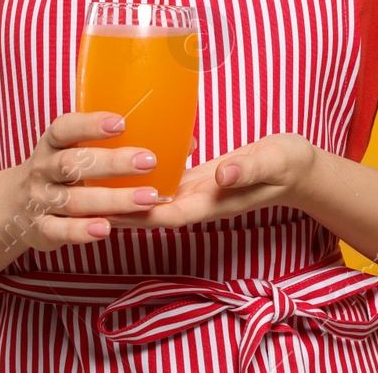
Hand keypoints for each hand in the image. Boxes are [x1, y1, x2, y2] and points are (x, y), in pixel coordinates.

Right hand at [4, 111, 162, 251]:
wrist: (12, 205)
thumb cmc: (63, 170)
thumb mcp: (78, 150)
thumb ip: (121, 145)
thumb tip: (187, 142)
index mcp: (53, 143)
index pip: (66, 128)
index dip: (90, 124)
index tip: (121, 122)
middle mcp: (43, 169)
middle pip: (74, 164)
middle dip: (112, 163)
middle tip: (150, 160)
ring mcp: (40, 200)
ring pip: (74, 200)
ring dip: (112, 199)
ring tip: (147, 198)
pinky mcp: (40, 229)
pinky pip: (59, 230)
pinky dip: (81, 231)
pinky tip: (106, 230)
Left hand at [104, 132, 316, 230]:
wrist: (296, 167)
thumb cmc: (286, 164)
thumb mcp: (270, 162)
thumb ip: (246, 169)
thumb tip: (221, 176)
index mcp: (213, 202)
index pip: (167, 215)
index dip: (137, 214)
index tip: (108, 209)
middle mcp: (198, 202)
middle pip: (151, 212)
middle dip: (119, 209)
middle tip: (81, 200)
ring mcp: (195, 192)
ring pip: (152, 199)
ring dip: (124, 195)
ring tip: (89, 184)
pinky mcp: (196, 179)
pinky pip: (162, 183)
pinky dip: (140, 178)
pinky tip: (119, 164)